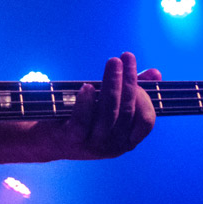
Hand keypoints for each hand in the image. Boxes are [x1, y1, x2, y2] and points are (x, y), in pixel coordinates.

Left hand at [0, 52, 157, 164]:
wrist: (47, 140)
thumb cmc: (82, 119)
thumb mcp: (107, 106)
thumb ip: (132, 92)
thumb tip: (155, 73)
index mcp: (126, 141)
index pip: (145, 120)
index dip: (145, 95)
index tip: (138, 68)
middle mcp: (112, 146)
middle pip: (127, 111)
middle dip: (128, 81)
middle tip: (125, 57)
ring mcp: (92, 146)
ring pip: (107, 114)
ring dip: (110, 85)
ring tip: (112, 63)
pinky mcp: (71, 141)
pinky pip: (82, 121)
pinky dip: (85, 103)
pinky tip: (86, 86)